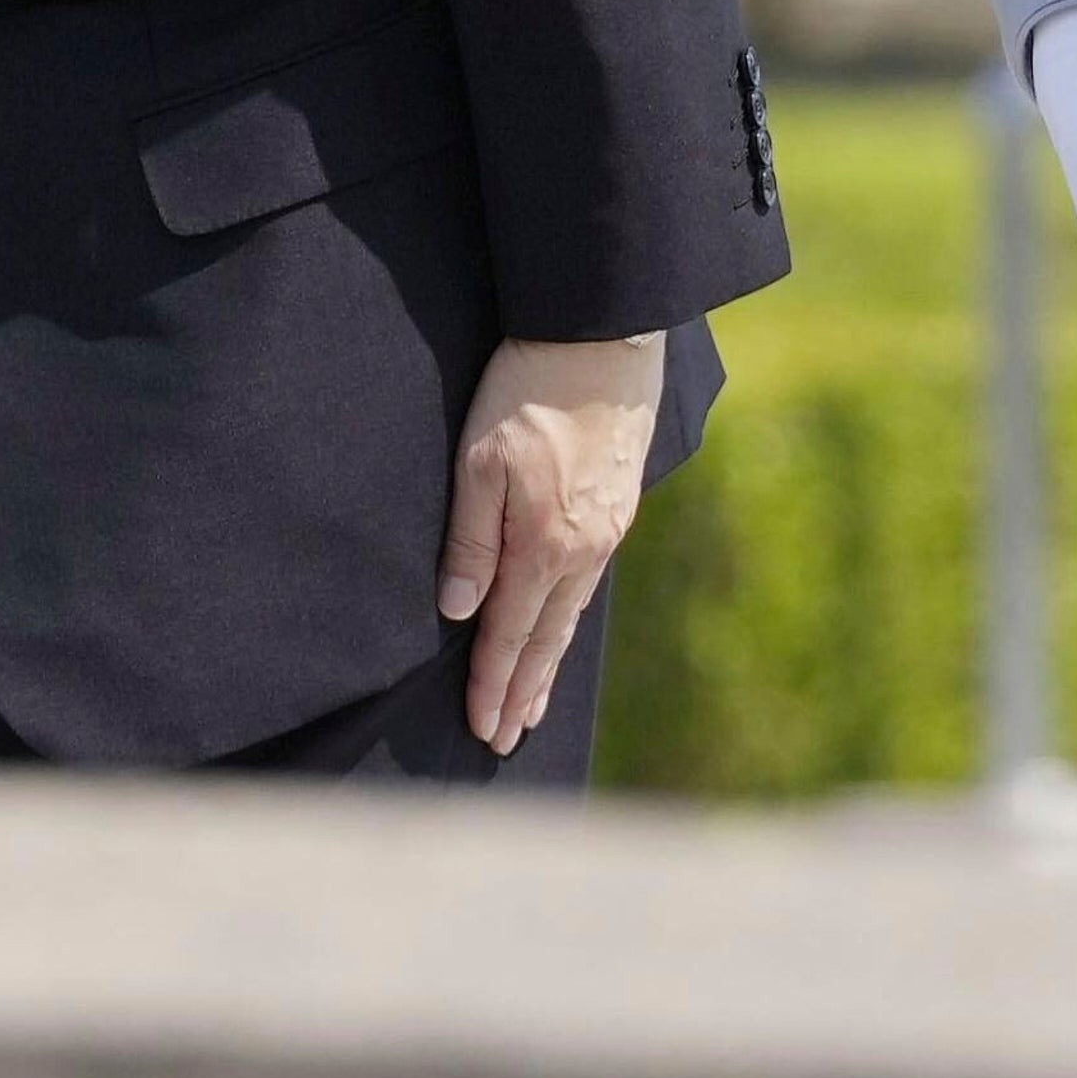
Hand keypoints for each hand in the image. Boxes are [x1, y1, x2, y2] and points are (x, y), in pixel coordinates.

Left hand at [438, 330, 665, 753]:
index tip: (481, 728)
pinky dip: (568, 621)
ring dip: (547, 664)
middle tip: (503, 738)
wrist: (602, 338)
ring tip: (532, 705)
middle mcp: (583, 550)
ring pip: (570, 615)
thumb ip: (470, 540)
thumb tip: (458, 610)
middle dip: (522, 692)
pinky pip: (588, 585)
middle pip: (546, 638)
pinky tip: (561, 628)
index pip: (511, 633)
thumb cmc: (528, 390)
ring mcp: (607, 530)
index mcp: (545, 544)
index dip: (492, 682)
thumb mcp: (481, 459)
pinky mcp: (618, 507)